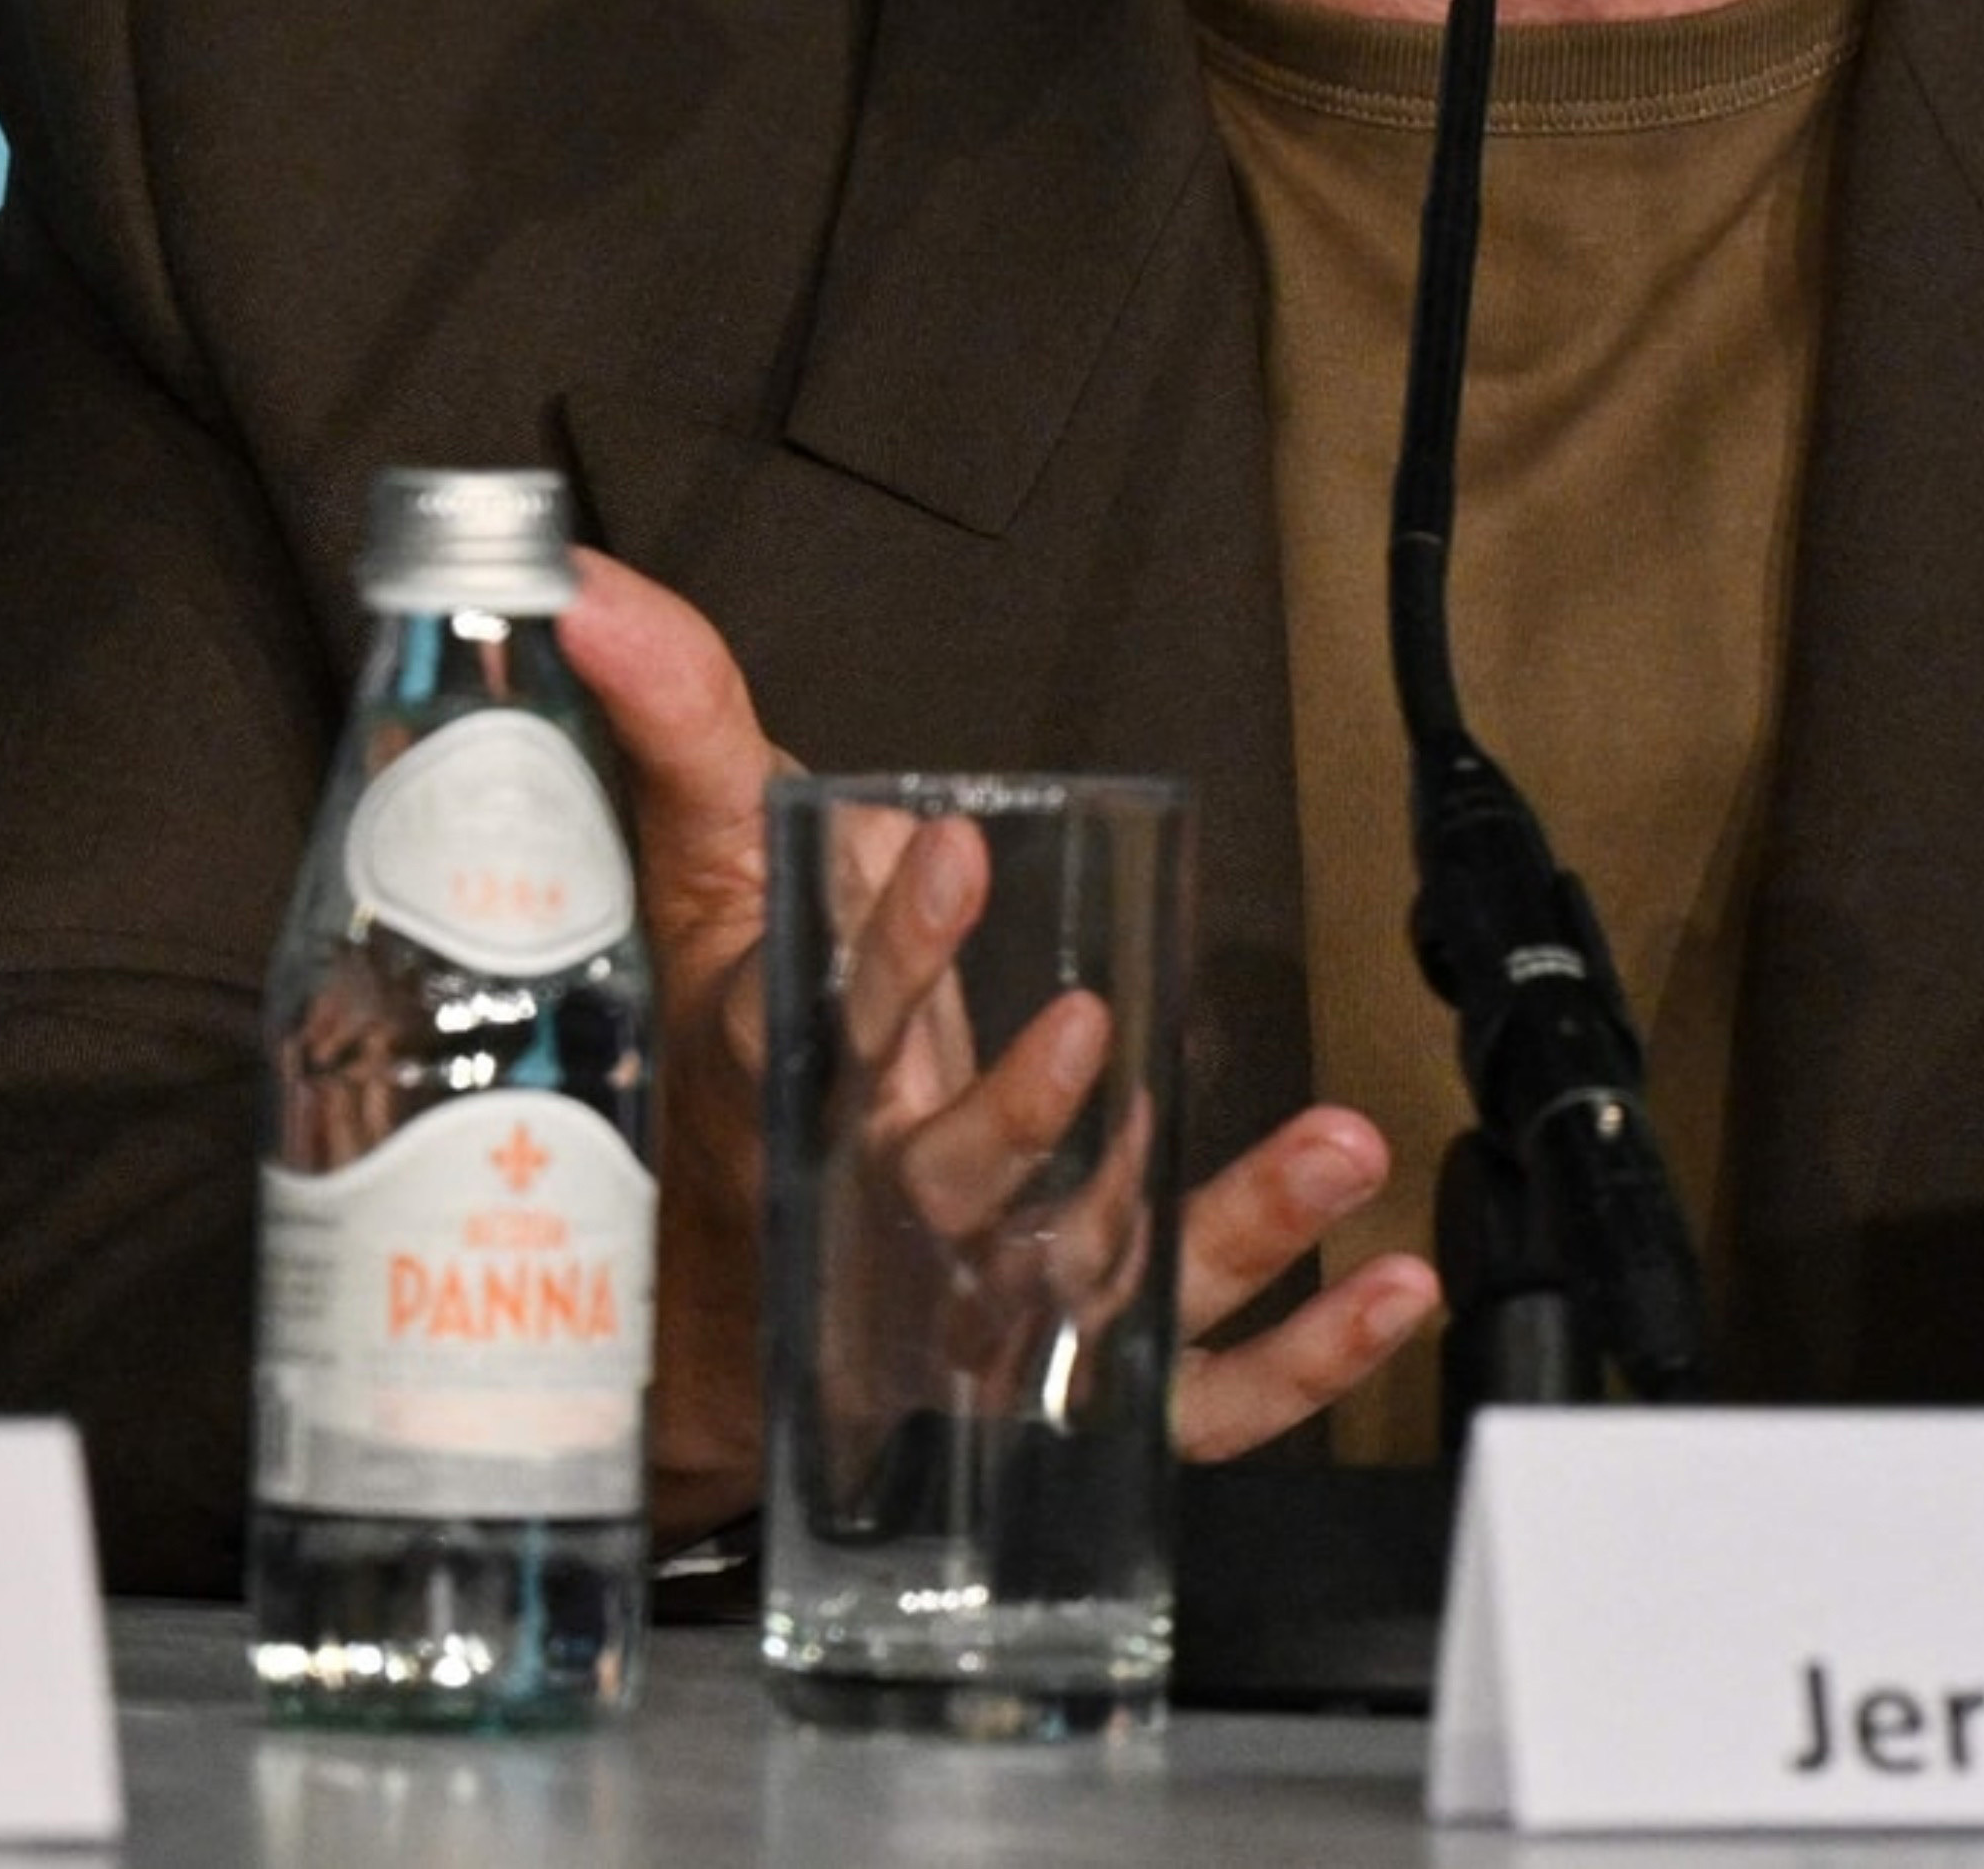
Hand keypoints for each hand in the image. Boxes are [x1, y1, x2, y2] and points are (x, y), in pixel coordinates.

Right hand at [575, 546, 1431, 1530]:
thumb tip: (592, 586)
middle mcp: (889, 1213)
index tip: (945, 845)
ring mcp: (989, 1310)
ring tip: (1335, 1150)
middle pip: (948, 1176)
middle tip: (1089, 1031)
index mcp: (794, 1086)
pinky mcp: (1077, 1388)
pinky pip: (1195, 1398)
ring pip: (1096, 1289)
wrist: (717, 1304)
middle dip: (1018, 1108)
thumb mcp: (709, 869)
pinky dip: (1304, 1354)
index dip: (888, 941)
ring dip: (1227, 1228)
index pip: (833, 1019)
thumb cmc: (738, 1055)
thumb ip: (680, 720)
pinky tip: (1392, 1281)